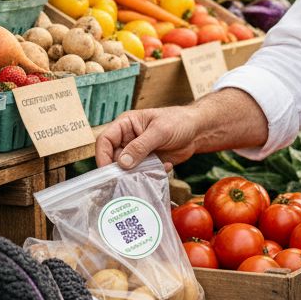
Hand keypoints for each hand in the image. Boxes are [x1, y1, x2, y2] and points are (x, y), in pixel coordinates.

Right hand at [95, 88, 266, 169]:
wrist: (198, 130)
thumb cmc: (179, 121)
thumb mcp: (160, 131)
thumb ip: (141, 146)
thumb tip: (122, 163)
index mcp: (126, 125)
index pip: (105, 140)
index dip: (102, 156)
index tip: (107, 171)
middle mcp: (128, 139)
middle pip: (113, 158)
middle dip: (121, 169)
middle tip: (130, 178)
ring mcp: (137, 152)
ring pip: (126, 168)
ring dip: (137, 173)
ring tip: (151, 171)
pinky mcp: (147, 162)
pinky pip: (141, 173)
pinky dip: (150, 173)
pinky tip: (166, 165)